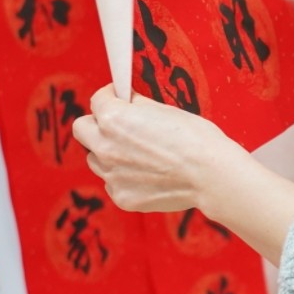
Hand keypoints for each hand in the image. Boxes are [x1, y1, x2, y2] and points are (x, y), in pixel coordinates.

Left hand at [72, 86, 236, 213]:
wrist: (212, 176)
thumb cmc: (195, 139)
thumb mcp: (165, 110)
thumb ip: (137, 106)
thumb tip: (127, 101)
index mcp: (113, 119)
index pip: (97, 100)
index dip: (111, 96)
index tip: (119, 98)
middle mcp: (105, 146)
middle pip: (82, 129)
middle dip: (97, 124)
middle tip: (119, 125)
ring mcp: (111, 175)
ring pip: (95, 158)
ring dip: (109, 152)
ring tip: (138, 154)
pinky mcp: (122, 197)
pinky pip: (113, 182)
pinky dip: (125, 177)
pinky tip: (149, 174)